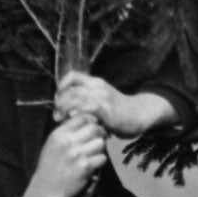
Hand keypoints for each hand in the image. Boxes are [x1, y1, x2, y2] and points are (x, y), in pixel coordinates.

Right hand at [20, 113, 107, 196]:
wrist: (47, 188)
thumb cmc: (50, 166)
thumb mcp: (52, 144)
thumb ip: (66, 132)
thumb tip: (86, 120)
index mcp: (59, 134)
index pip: (82, 118)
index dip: (92, 121)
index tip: (93, 126)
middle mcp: (68, 142)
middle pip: (95, 128)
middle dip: (100, 133)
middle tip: (100, 138)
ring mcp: (77, 154)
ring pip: (101, 143)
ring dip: (100, 148)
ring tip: (94, 153)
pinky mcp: (85, 167)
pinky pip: (102, 158)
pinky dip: (100, 161)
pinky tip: (93, 164)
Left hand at [55, 72, 179, 136]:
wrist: (141, 114)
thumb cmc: (120, 112)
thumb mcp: (103, 100)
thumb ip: (88, 101)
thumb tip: (67, 110)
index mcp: (96, 83)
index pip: (72, 76)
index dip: (61, 86)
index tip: (58, 100)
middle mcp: (98, 87)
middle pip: (70, 89)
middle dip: (59, 102)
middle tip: (57, 115)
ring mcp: (102, 97)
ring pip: (74, 97)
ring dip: (63, 109)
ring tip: (61, 119)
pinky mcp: (106, 109)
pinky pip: (85, 108)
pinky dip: (76, 114)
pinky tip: (74, 120)